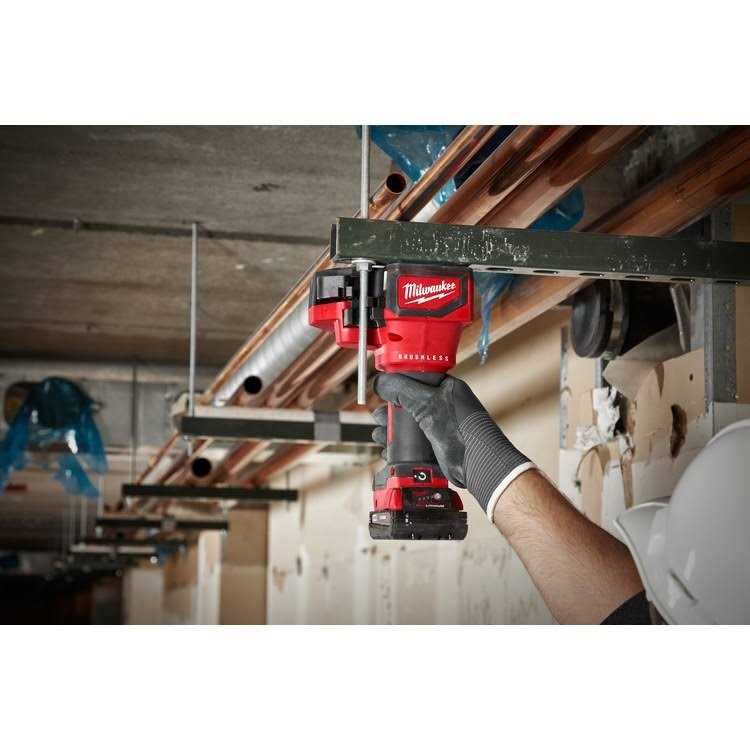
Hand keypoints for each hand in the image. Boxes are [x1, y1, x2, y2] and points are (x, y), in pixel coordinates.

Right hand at [373, 373, 534, 518]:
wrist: (478, 463)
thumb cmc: (459, 428)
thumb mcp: (427, 402)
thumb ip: (402, 390)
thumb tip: (379, 382)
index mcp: (446, 388)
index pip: (416, 380)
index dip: (397, 385)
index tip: (383, 391)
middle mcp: (443, 405)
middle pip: (408, 405)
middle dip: (390, 412)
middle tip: (378, 417)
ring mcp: (439, 427)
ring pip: (407, 426)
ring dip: (391, 431)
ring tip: (380, 435)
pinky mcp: (435, 447)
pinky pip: (411, 444)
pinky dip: (398, 447)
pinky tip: (388, 450)